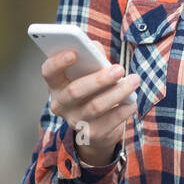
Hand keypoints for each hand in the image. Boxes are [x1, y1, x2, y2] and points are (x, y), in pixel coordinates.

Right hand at [42, 49, 140, 164]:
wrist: (98, 127)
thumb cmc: (93, 90)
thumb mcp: (88, 73)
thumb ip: (91, 57)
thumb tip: (95, 48)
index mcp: (56, 85)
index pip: (49, 72)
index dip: (58, 62)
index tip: (73, 53)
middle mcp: (61, 104)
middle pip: (75, 91)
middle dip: (99, 79)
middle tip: (119, 69)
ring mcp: (75, 121)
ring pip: (95, 106)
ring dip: (118, 92)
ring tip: (134, 80)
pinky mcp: (92, 135)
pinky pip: (111, 120)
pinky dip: (124, 108)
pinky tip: (132, 100)